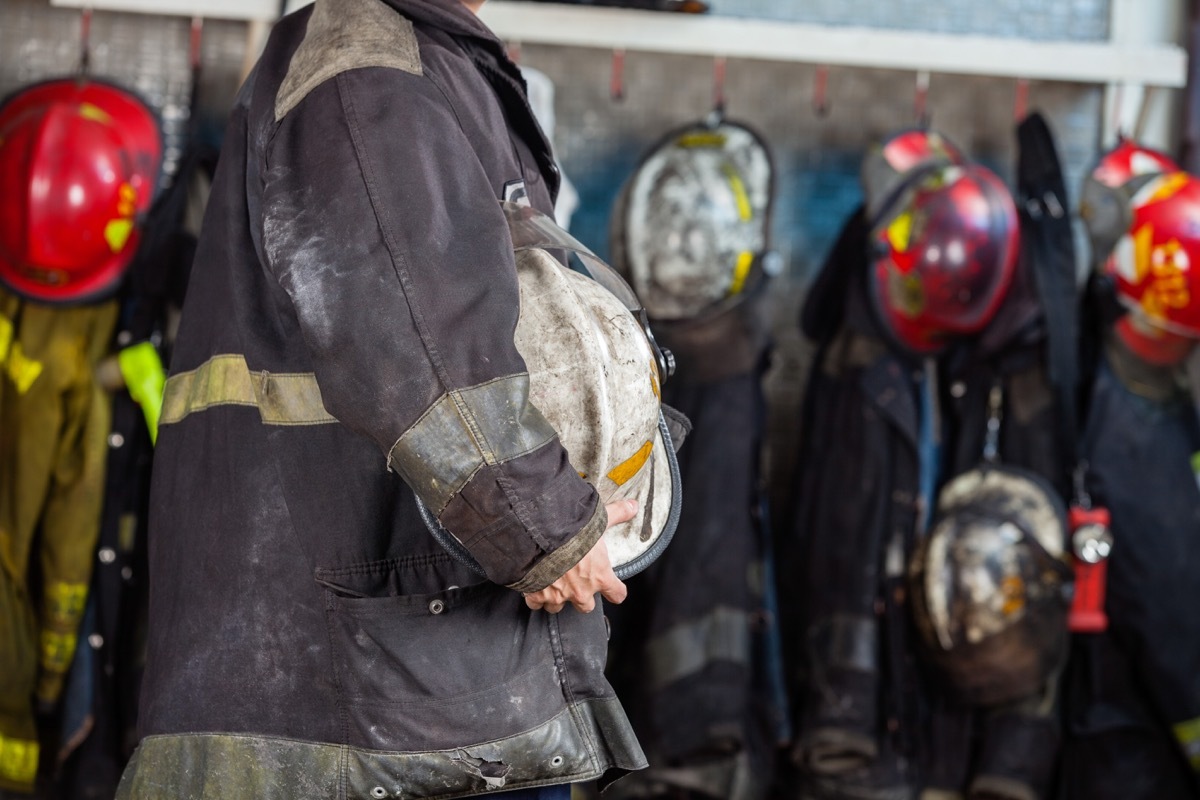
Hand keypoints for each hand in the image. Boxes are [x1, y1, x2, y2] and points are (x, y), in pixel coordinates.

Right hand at [523, 499, 637, 613]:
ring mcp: (558, 595)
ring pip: (558, 606)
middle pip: (586, 606)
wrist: (538, 536)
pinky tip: (532, 584)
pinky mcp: (536, 595)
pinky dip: (533, 596)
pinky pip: (535, 603)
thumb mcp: (598, 519)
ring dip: (556, 597)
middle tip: (577, 582)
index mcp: (600, 576)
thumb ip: (617, 514)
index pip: (617, 594)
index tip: (614, 588)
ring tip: (552, 583)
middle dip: (582, 596)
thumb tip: (632, 506)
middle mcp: (580, 591)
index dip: (616, 591)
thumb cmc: (571, 531)